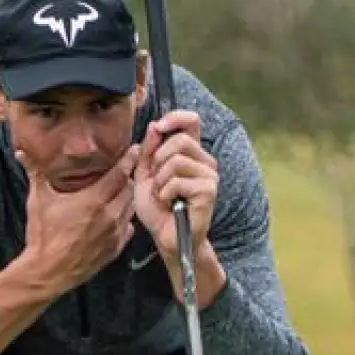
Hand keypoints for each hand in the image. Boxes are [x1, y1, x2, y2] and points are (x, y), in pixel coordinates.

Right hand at [14, 146, 137, 296]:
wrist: (47, 271)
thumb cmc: (43, 235)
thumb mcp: (38, 200)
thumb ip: (35, 174)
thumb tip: (23, 154)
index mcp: (94, 200)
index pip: (120, 173)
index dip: (128, 160)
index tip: (135, 150)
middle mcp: (110, 215)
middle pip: (129, 189)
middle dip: (127, 179)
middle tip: (122, 172)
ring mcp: (115, 233)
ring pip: (131, 208)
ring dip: (126, 199)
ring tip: (117, 193)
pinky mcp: (116, 248)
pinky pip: (128, 228)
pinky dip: (123, 220)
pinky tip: (114, 216)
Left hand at [133, 111, 219, 265]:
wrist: (166, 236)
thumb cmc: (157, 208)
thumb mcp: (145, 175)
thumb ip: (149, 151)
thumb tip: (155, 126)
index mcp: (191, 153)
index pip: (191, 121)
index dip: (175, 118)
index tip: (158, 128)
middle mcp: (204, 161)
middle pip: (179, 140)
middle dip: (158, 160)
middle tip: (157, 181)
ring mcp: (209, 176)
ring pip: (177, 161)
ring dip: (161, 180)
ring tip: (163, 195)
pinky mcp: (209, 191)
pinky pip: (178, 181)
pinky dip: (165, 193)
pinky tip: (170, 204)